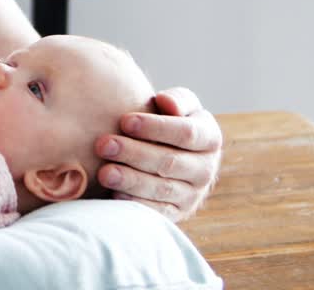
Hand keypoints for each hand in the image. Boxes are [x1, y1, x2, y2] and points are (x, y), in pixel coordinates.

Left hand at [95, 87, 223, 221]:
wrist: (166, 152)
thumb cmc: (166, 121)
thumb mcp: (178, 105)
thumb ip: (176, 100)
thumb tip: (166, 102)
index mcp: (209, 138)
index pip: (186, 133)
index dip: (155, 127)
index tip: (125, 120)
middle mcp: (206, 169)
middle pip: (170, 162)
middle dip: (134, 153)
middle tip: (103, 145)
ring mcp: (193, 194)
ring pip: (162, 189)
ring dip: (131, 181)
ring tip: (104, 172)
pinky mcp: (176, 213)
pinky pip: (157, 212)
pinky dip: (135, 204)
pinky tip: (113, 194)